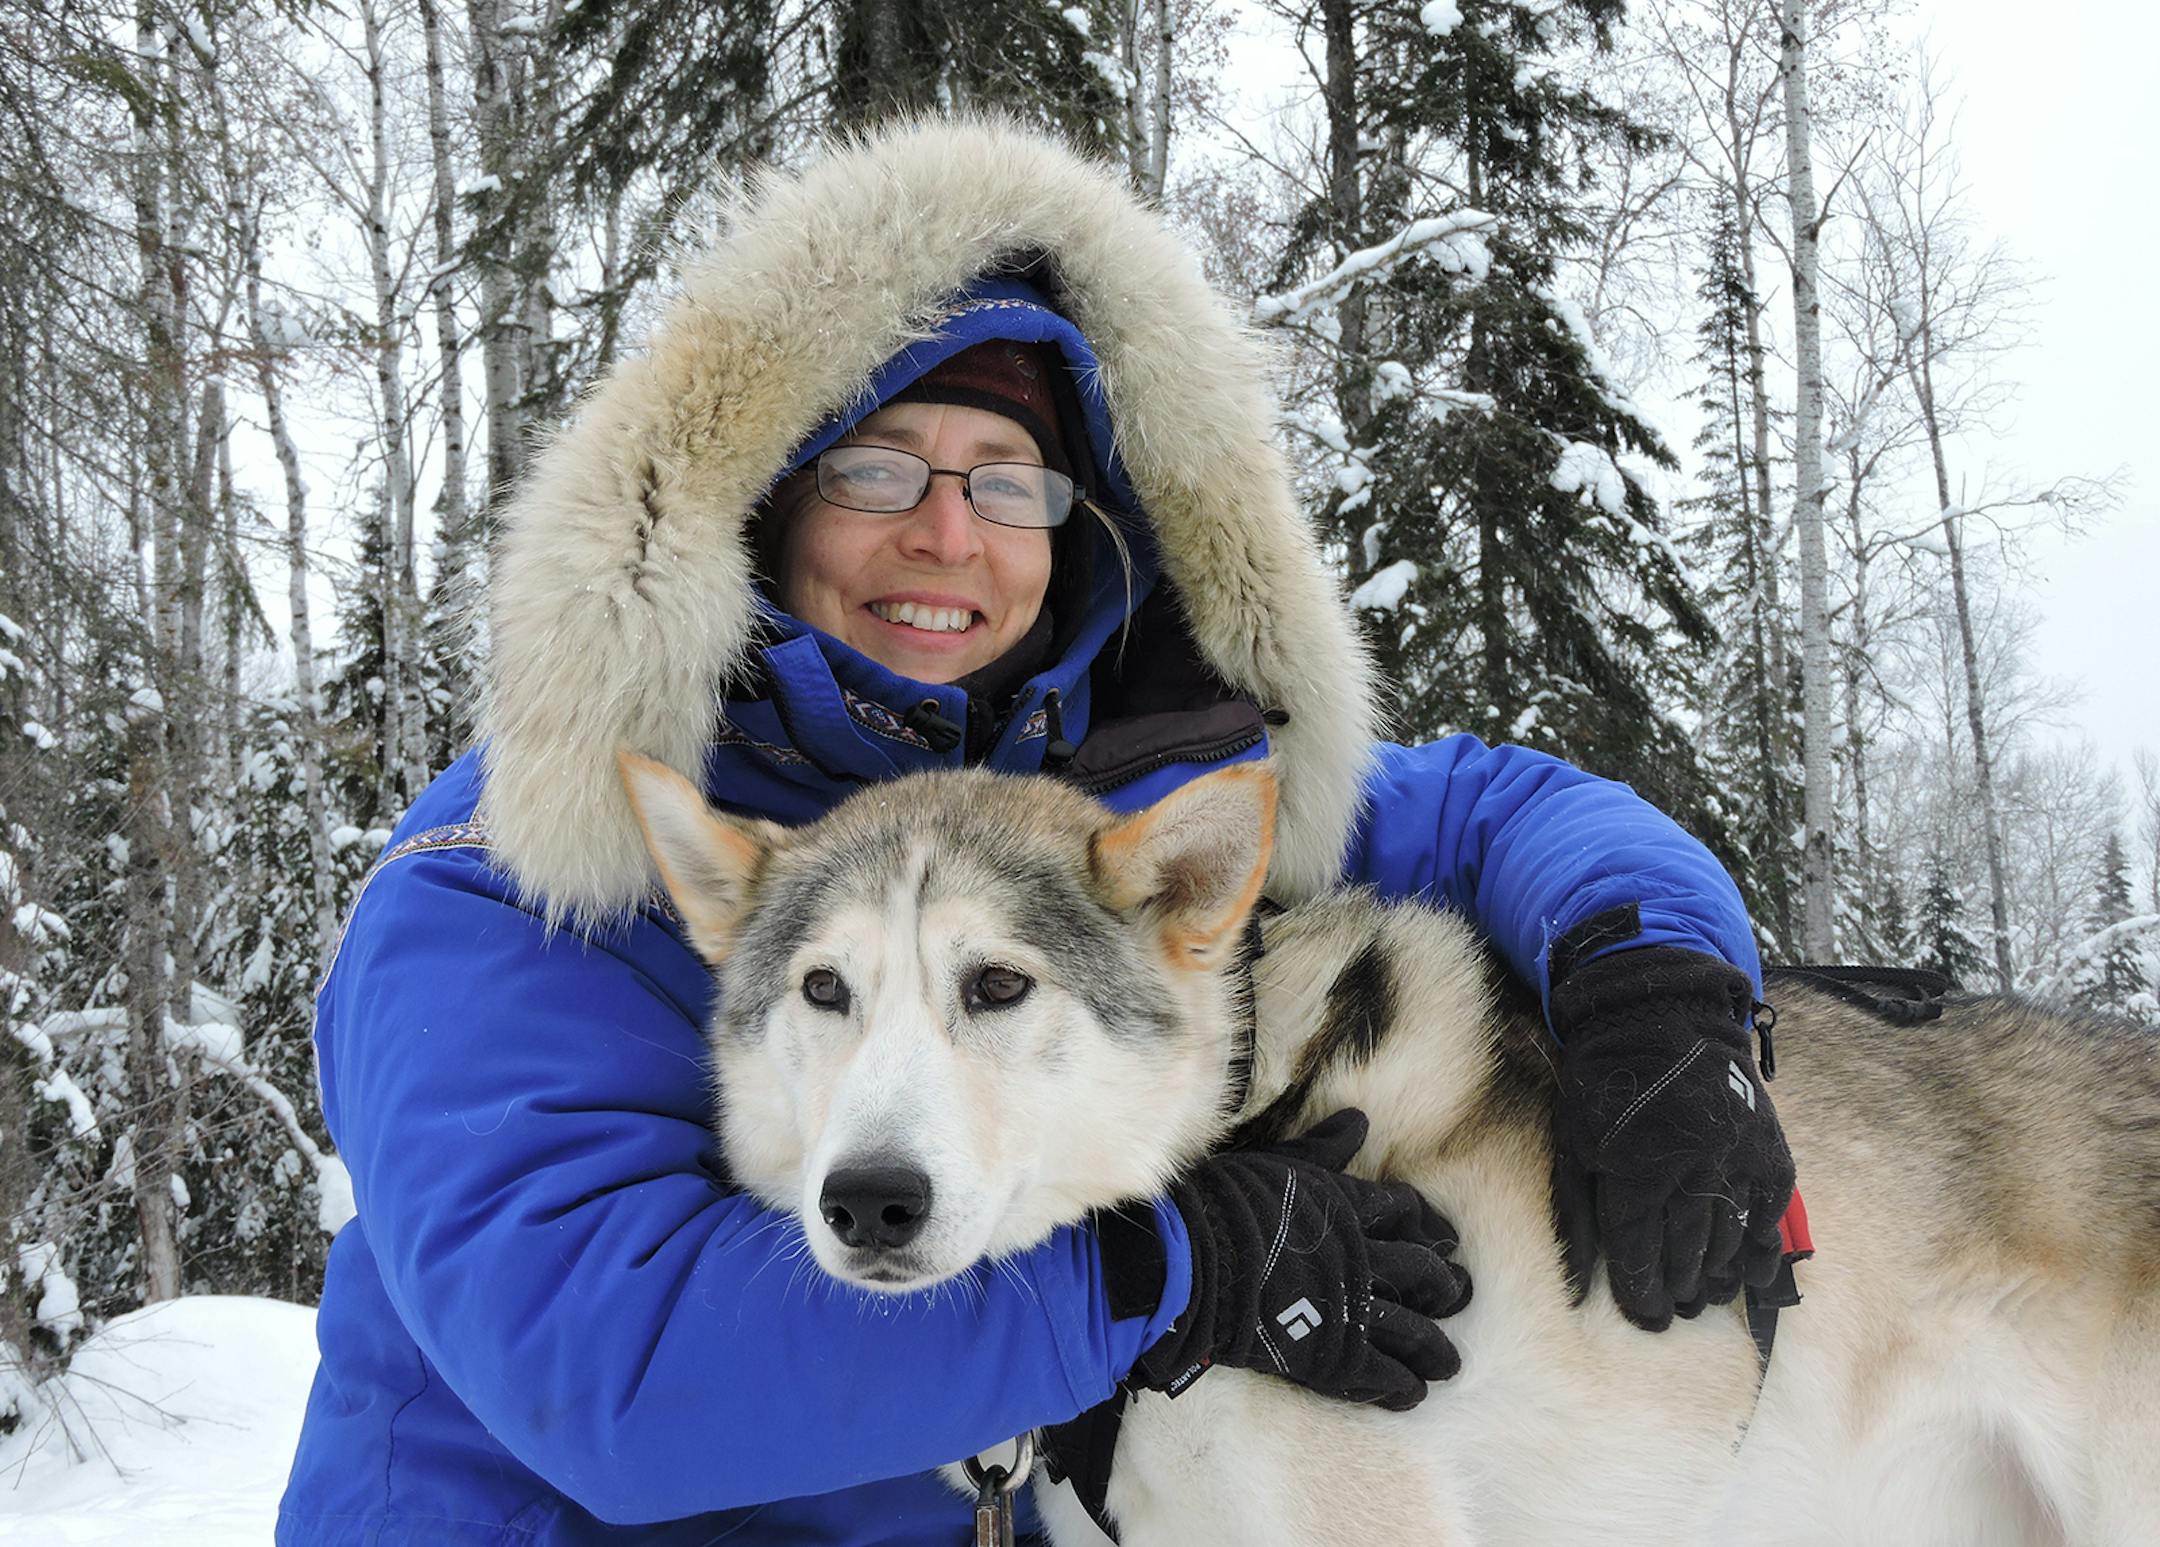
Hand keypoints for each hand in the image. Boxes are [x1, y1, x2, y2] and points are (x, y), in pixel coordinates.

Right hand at [1116, 1109, 1471, 1409]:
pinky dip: (1402, 1386)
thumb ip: (1322, 1147)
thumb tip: (1358, 1119)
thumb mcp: (1279, 1165)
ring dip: (1435, 1348)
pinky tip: (1412, 1393)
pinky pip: (1383, 1374)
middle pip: (1421, 1271)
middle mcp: (1361, 1257)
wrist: (1194, 1263)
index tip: (1442, 1237)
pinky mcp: (1334, 1354)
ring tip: (1449, 1363)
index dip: (1426, 1224)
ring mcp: (1351, 1307)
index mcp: (1347, 1207)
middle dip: (1444, 1285)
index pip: (1403, 1211)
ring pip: (1413, 1329)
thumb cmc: (1226, 1206)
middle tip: (1459, 1294)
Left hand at [1549, 947, 1793, 1331]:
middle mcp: (1691, 1170)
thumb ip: (1577, 1216)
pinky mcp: (1768, 1147)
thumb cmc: (1604, 1083)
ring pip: (1729, 1238)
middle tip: (1678, 1309)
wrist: (1660, 1016)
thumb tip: (1576, 1286)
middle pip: (1687, 1253)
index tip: (1648, 1319)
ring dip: (1718, 1274)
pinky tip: (1752, 1271)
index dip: (1643, 1294)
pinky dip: (1762, 1245)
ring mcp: (1736, 1159)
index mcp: (1634, 1171)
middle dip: (1680, 1288)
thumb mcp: (1574, 1143)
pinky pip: (1770, 1211)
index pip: (1640, 1254)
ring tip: (1708, 1295)